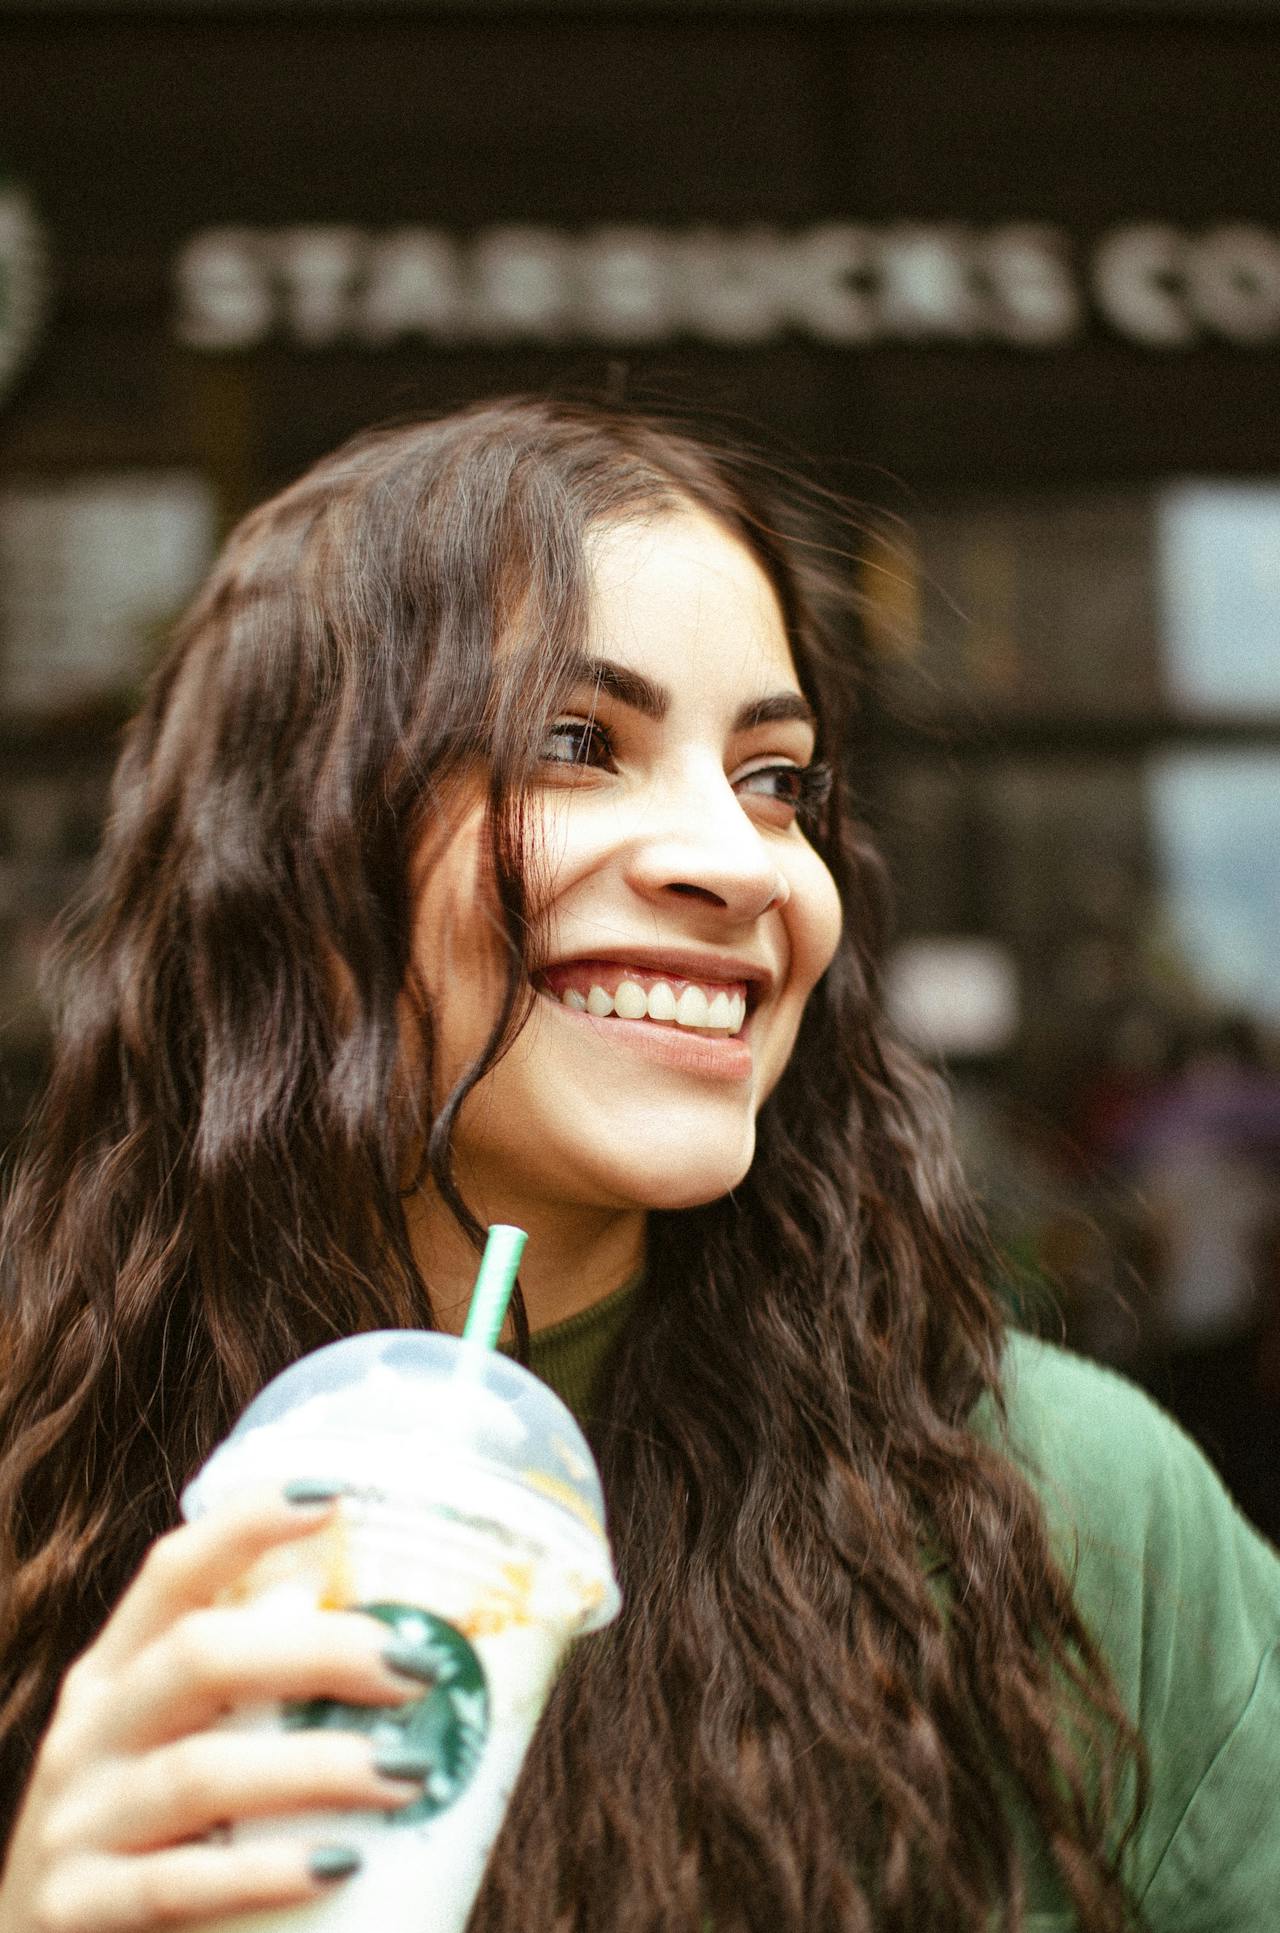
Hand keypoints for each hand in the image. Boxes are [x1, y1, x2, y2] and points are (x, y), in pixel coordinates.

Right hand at [0, 1489, 431, 1930]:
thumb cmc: (155, 1838)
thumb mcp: (180, 1745)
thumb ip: (259, 1699)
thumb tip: (419, 1657)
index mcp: (117, 1672)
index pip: (173, 1573)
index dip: (245, 1526)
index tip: (330, 1499)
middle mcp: (91, 1732)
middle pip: (199, 1657)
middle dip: (318, 1652)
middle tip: (417, 1669)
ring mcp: (77, 1822)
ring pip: (198, 1773)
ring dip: (316, 1766)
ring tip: (408, 1772)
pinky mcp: (78, 1911)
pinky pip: (179, 1885)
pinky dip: (264, 1873)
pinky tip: (338, 1865)